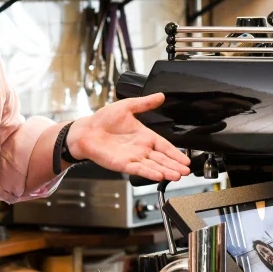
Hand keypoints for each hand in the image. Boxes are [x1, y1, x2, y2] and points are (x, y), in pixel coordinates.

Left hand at [67, 93, 190, 180]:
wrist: (86, 131)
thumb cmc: (102, 120)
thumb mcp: (126, 106)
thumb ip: (144, 103)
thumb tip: (160, 96)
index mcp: (144, 136)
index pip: (164, 146)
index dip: (176, 153)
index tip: (186, 159)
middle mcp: (141, 149)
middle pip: (162, 159)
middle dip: (175, 165)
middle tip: (187, 171)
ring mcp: (133, 158)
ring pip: (153, 166)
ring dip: (166, 171)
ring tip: (177, 175)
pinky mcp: (123, 164)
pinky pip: (138, 169)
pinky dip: (149, 173)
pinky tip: (159, 176)